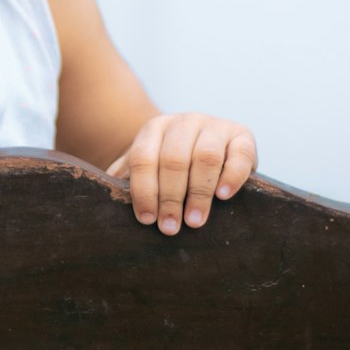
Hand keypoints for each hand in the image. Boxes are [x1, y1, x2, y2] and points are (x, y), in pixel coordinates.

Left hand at [106, 113, 256, 235]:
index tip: (147, 219)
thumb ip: (128, 177)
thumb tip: (107, 198)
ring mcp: (215, 126)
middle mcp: (184, 122)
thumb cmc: (171, 166)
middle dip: (170, 197)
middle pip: (173, 159)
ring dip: (199, 193)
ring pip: (205, 156)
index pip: (143, 157)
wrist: (211, 148)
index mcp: (155, 128)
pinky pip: (239, 154)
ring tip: (195, 221)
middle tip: (170, 227)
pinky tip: (223, 196)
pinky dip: (232, 176)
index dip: (144, 190)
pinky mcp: (243, 136)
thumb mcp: (148, 166)